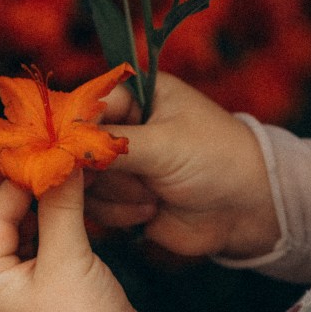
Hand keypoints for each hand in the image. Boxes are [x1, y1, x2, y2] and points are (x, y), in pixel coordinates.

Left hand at [0, 168, 159, 311]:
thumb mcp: (69, 258)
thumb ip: (58, 204)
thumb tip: (58, 155)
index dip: (7, 181)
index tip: (36, 150)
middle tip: (15, 161)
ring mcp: (11, 299)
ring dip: (15, 206)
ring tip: (42, 177)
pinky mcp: (39, 298)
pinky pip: (26, 251)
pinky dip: (37, 224)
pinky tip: (59, 205)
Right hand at [86, 72, 279, 258]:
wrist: (246, 211)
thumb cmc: (216, 159)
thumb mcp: (164, 144)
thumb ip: (111, 144)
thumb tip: (64, 144)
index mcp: (136, 97)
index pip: (85, 105)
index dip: (72, 129)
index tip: (69, 151)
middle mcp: (123, 128)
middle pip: (77, 147)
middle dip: (102, 170)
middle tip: (133, 178)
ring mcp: (120, 166)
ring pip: (83, 182)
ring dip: (116, 195)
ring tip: (154, 196)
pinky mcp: (121, 199)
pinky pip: (95, 207)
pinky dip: (119, 214)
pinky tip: (151, 212)